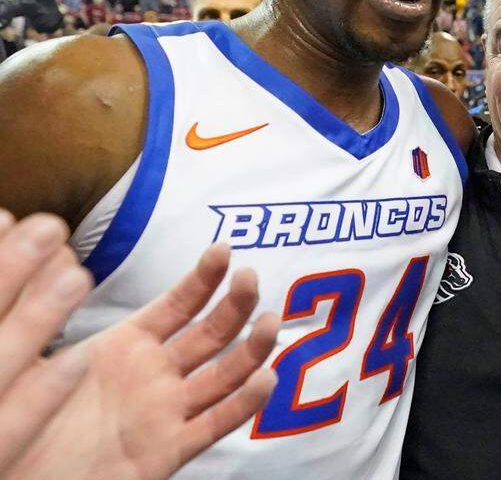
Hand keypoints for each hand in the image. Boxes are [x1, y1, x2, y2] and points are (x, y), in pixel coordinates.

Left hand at [7, 244, 278, 479]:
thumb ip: (42, 312)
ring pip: (224, 375)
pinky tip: (264, 380)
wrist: (19, 477)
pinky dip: (243, 404)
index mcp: (127, 346)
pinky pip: (214, 425)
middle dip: (235, 304)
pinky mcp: (171, 449)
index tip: (223, 249)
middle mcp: (156, 374)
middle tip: (249, 278)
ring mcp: (168, 410)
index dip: (204, 278)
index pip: (179, 303)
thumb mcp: (28, 357)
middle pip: (211, 333)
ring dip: (251, 349)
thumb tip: (57, 258)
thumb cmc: (21, 418)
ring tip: (270, 323)